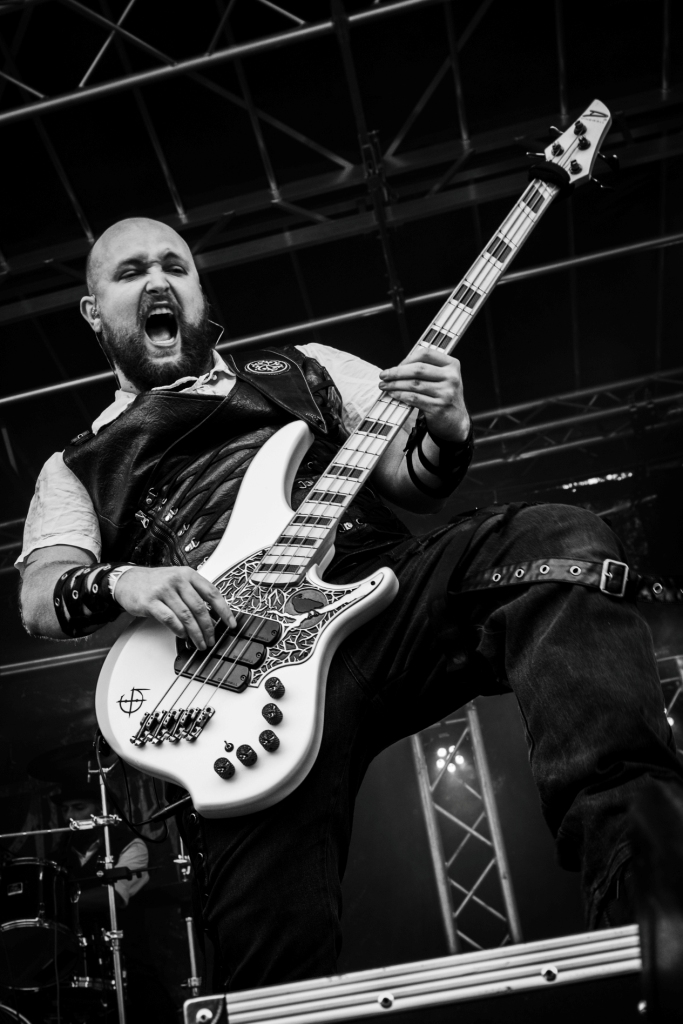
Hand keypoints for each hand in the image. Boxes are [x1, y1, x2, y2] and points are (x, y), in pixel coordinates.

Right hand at [115, 566, 235, 649]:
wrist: (128, 580)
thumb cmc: (156, 583)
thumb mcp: (178, 581)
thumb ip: (194, 595)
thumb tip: (212, 618)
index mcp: (188, 574)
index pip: (212, 593)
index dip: (224, 610)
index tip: (231, 624)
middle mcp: (177, 580)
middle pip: (200, 607)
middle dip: (208, 627)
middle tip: (211, 640)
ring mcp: (163, 590)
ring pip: (186, 615)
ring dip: (195, 633)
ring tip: (199, 643)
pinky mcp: (150, 601)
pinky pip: (169, 619)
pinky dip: (179, 630)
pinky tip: (183, 636)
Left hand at [378, 348, 469, 441]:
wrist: (455, 421)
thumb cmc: (444, 397)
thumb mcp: (443, 378)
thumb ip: (427, 369)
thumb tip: (398, 367)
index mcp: (452, 365)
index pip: (426, 354)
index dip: (408, 359)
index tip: (396, 365)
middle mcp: (451, 377)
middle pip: (418, 369)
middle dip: (396, 372)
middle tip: (383, 375)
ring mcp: (446, 393)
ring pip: (413, 384)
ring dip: (395, 385)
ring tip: (384, 386)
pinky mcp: (438, 407)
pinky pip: (413, 398)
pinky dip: (400, 395)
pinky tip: (393, 394)